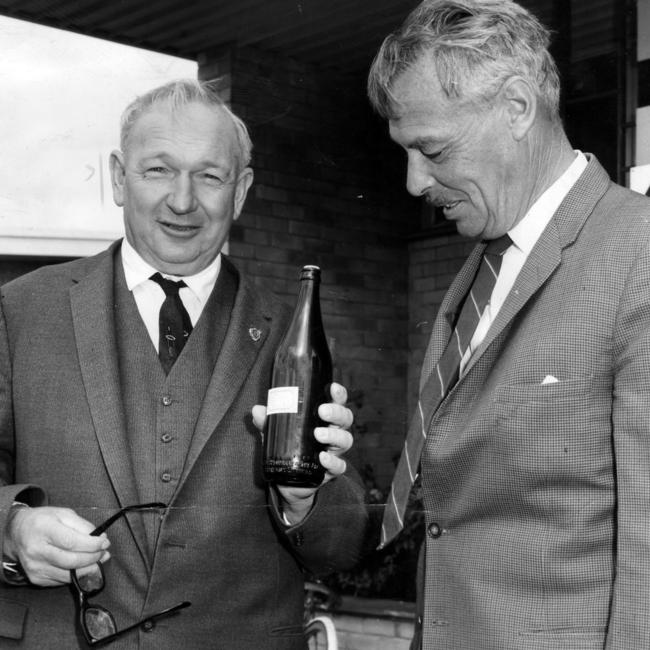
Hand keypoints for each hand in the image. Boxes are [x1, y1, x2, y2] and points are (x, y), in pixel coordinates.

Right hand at [4, 506, 110, 586]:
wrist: (18, 533)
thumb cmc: (44, 520)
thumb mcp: (64, 514)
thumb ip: (82, 526)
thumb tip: (99, 538)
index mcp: (44, 529)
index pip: (71, 542)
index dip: (92, 545)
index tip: (105, 542)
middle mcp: (36, 550)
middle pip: (71, 561)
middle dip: (93, 558)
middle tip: (104, 552)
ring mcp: (35, 567)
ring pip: (68, 575)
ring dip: (88, 569)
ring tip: (99, 560)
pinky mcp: (36, 578)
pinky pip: (61, 580)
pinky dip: (76, 574)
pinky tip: (84, 566)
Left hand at [252, 382, 353, 524]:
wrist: (288, 482)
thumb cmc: (288, 448)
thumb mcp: (276, 432)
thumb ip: (268, 422)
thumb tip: (257, 410)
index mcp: (324, 419)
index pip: (337, 403)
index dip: (338, 394)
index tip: (332, 387)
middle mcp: (333, 433)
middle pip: (345, 419)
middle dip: (336, 412)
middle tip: (322, 411)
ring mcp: (334, 452)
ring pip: (346, 440)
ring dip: (334, 436)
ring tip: (318, 434)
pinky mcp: (330, 472)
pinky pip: (340, 466)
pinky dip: (333, 461)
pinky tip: (322, 458)